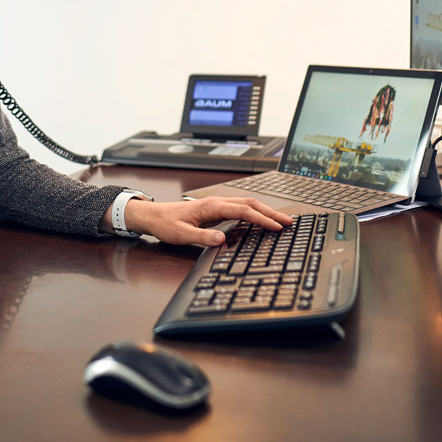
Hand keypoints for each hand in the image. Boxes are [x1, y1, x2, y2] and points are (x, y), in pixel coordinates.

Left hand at [120, 197, 293, 246]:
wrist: (153, 216)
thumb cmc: (166, 224)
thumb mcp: (182, 234)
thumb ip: (203, 237)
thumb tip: (223, 239)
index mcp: (212, 206)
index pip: (244, 210)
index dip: (262, 218)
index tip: (276, 227)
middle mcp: (217, 202)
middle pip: (250, 203)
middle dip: (270, 212)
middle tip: (288, 222)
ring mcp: (217, 204)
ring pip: (246, 204)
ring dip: (264, 211)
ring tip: (280, 220)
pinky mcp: (215, 209)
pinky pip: (240, 208)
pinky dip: (254, 212)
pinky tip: (259, 219)